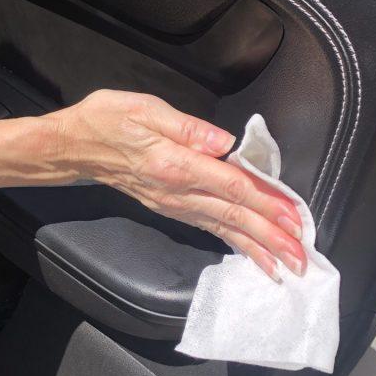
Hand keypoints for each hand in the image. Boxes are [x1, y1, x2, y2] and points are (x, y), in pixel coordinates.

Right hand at [58, 90, 306, 280]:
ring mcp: (174, 204)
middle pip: (233, 216)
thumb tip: (224, 142)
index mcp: (176, 164)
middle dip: (271, 237)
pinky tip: (252, 254)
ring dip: (257, 248)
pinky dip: (234, 243)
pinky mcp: (171, 208)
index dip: (266, 203)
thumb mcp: (144, 109)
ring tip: (285, 266)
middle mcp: (177, 192)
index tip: (294, 218)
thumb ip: (187, 127)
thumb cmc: (107, 120)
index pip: (231, 186)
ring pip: (224, 228)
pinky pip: (209, 228)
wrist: (73, 148)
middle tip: (302, 257)